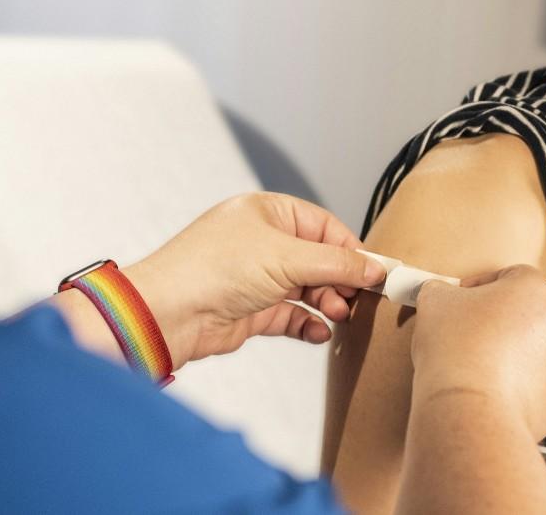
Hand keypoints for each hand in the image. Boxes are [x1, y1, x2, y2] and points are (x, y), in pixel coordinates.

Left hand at [121, 193, 386, 369]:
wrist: (168, 313)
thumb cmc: (212, 269)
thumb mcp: (287, 257)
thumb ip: (337, 264)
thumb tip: (375, 268)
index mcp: (267, 212)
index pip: (324, 227)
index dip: (352, 250)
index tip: (378, 272)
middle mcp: (261, 242)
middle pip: (318, 259)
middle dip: (341, 280)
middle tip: (360, 299)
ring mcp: (255, 277)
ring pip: (306, 289)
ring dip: (327, 303)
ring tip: (339, 315)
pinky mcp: (250, 310)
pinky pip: (290, 315)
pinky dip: (308, 324)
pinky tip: (321, 332)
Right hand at [410, 265, 545, 440]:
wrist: (471, 411)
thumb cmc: (455, 348)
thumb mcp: (435, 300)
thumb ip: (443, 290)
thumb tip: (443, 295)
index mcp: (538, 288)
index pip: (508, 277)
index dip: (479, 288)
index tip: (459, 305)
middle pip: (528, 310)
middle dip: (501, 319)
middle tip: (470, 334)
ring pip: (537, 345)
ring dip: (513, 348)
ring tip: (480, 363)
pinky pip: (541, 378)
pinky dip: (521, 379)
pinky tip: (493, 386)